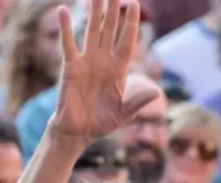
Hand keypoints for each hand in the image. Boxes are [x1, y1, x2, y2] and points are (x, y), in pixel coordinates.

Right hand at [50, 0, 159, 142]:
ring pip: (92, 30)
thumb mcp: (124, 114)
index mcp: (119, 69)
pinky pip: (69, 43)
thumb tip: (156, 93)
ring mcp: (87, 61)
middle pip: (110, 29)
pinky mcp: (71, 66)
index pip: (127, 41)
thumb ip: (138, 102)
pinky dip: (66, 27)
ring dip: (94, 11)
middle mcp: (104, 60)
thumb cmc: (102, 123)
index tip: (135, 3)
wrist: (79, 132)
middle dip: (113, 9)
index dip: (131, 23)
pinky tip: (63, 10)